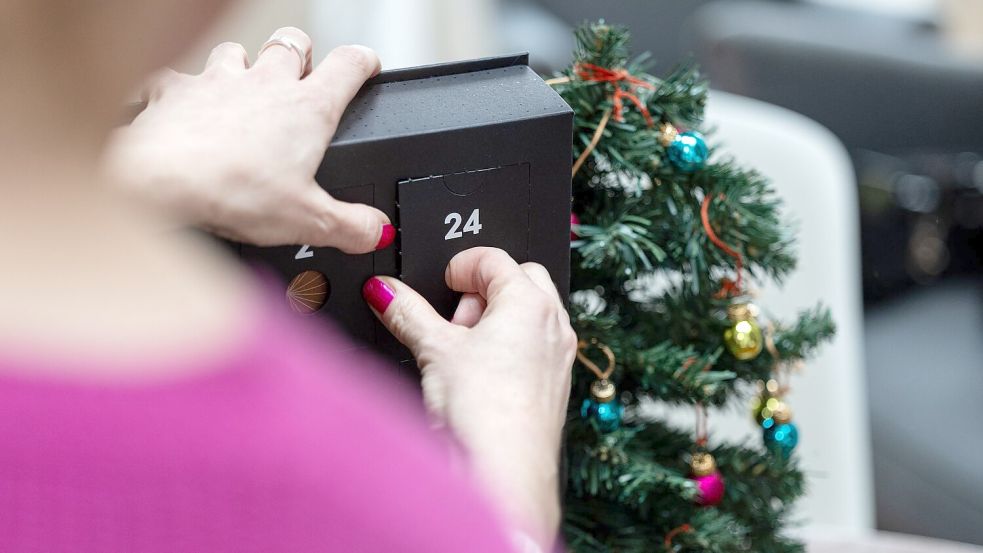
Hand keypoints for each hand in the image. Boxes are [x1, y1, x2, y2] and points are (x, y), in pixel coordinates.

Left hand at [102, 27, 393, 252]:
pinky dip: (180, 90)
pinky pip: (176, 78)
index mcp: (306, 108)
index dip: (364, 62)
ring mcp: (215, 81)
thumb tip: (377, 231)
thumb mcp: (307, 221)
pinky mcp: (172, 91)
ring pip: (236, 51)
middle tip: (304, 74)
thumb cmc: (231, 191)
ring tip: (244, 89)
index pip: (349, 65)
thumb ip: (351, 226)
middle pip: (292, 43)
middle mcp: (264, 83)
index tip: (368, 67)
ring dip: (244, 65)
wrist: (156, 181)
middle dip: (302, 54)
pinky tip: (179, 108)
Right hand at [362, 247, 575, 549]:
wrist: (506, 473)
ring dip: (495, 318)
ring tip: (461, 349)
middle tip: (452, 319)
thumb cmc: (483, 412)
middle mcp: (553, 323)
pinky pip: (534, 346)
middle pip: (519, 279)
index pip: (494, 258)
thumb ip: (406, 312)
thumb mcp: (434, 350)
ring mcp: (558, 355)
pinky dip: (508, 346)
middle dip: (481, 291)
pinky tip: (479, 375)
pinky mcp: (554, 384)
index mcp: (529, 302)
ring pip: (529, 313)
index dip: (460, 266)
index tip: (441, 283)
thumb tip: (384, 291)